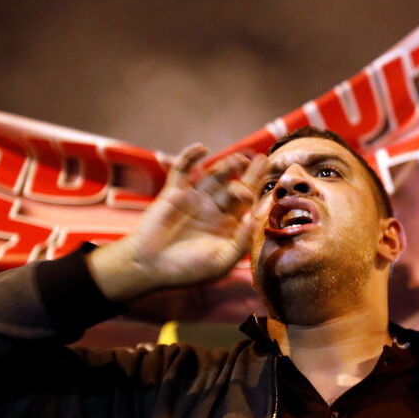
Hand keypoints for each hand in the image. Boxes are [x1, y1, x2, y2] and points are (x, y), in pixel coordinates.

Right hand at [88, 144, 266, 301]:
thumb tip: (256, 220)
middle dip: (248, 173)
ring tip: (238, 160)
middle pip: (234, 185)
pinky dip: (190, 156)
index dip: (258, 191)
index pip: (247, 204)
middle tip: (261, 160)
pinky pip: (182, 170)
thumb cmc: (187, 269)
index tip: (269, 182)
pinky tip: (202, 148)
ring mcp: (194, 199)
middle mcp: (212, 209)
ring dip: (226, 165)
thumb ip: (240, 242)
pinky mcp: (174, 192)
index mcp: (226, 225)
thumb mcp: (220, 261)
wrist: (149, 266)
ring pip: (213, 176)